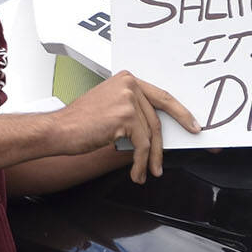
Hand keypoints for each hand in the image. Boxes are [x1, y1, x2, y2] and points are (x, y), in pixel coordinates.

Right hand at [53, 71, 199, 182]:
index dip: (180, 113)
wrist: (59, 130)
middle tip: (166, 161)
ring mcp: (128, 98)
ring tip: (148, 172)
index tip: (193, 125)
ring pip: (150, 134)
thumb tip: (158, 132)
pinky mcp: (125, 115)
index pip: (161, 96)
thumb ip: (134, 111)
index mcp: (127, 80)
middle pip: (157, 118)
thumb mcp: (111, 108)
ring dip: (150, 158)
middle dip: (164, 144)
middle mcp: (129, 85)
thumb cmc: (81, 124)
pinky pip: (141, 144)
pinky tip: (136, 172)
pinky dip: (141, 162)